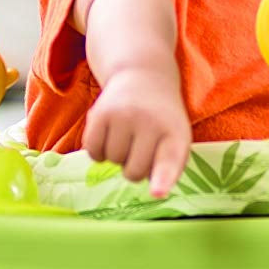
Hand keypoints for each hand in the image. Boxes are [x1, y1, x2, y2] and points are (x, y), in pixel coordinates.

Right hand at [82, 65, 191, 197]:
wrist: (142, 75)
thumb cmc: (161, 118)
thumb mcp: (175, 137)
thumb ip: (168, 167)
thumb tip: (155, 192)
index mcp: (175, 134)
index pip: (169, 160)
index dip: (162, 179)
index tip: (157, 193)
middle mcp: (150, 122)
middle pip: (133, 173)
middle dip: (134, 167)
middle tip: (141, 144)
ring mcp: (124, 115)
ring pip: (112, 161)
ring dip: (117, 155)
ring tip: (127, 133)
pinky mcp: (101, 112)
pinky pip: (92, 151)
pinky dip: (98, 150)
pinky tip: (109, 134)